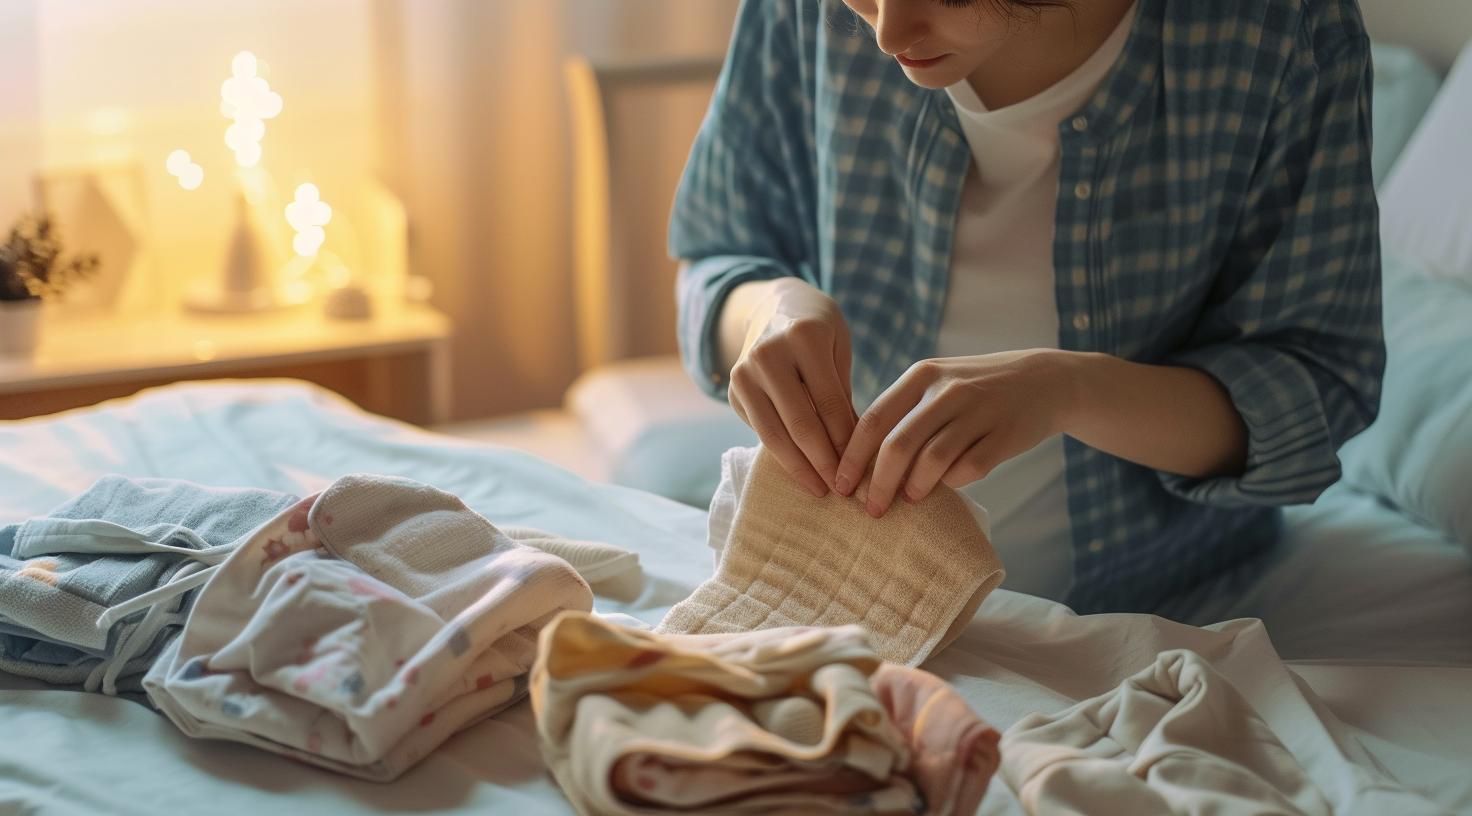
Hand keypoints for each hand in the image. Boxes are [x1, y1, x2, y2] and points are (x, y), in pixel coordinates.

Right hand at [727, 278, 857, 496]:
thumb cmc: (819, 331)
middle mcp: (768, 354)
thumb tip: (855, 451)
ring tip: (821, 489)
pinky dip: (782, 456)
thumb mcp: (839, 347)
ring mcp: (745, 372)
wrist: (775, 307)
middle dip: (824, 462)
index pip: (830, 402)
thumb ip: (842, 393)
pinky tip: (802, 472)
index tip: (864, 471)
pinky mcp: (733, 390)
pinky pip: (761, 432)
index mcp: (804, 337)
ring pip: (774, 435)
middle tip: (845, 491)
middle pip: (800, 423)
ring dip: (800, 468)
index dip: (847, 442)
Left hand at [834, 349, 1078, 515]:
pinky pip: (970, 468)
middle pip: (898, 445)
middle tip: (871, 509)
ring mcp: (978, 410)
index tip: (840, 486)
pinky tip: (946, 488)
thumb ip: (902, 413)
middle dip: (878, 483)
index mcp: (921, 376)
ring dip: (914, 487)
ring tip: (907, 500)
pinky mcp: (1005, 434)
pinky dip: (953, 483)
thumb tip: (860, 461)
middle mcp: (947, 390)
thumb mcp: (937, 384)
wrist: (1045, 381)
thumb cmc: (976, 390)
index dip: (852, 457)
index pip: (873, 420)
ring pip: (933, 459)